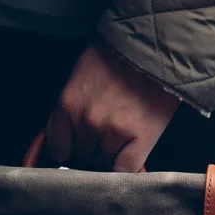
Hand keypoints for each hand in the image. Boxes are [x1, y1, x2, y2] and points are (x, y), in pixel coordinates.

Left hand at [45, 41, 179, 171]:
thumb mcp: (81, 75)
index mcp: (68, 104)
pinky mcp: (139, 140)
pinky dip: (125, 170)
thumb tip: (67, 141)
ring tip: (121, 135)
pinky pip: (124, 171)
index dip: (68, 149)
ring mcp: (113, 132)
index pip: (58, 148)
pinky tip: (128, 157)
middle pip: (82, 157)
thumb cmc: (119, 54)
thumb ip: (72, 108)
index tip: (75, 148)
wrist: (156, 43)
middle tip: (105, 133)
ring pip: (103, 165)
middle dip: (91, 150)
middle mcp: (87, 121)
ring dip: (110, 156)